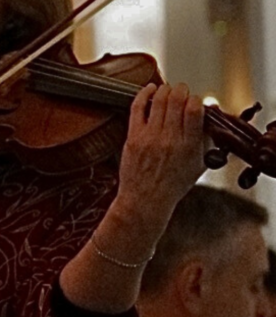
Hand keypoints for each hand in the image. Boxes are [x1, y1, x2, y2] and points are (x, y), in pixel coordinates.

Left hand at [116, 83, 207, 221]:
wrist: (145, 200)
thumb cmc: (173, 184)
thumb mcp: (199, 164)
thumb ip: (207, 138)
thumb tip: (211, 113)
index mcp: (189, 146)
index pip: (195, 110)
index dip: (196, 99)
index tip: (195, 100)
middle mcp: (170, 139)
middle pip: (176, 100)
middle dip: (181, 90)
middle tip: (181, 90)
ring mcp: (150, 137)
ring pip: (158, 101)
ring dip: (164, 89)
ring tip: (167, 89)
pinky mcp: (133, 137)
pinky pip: (137, 108)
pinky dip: (143, 94)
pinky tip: (149, 88)